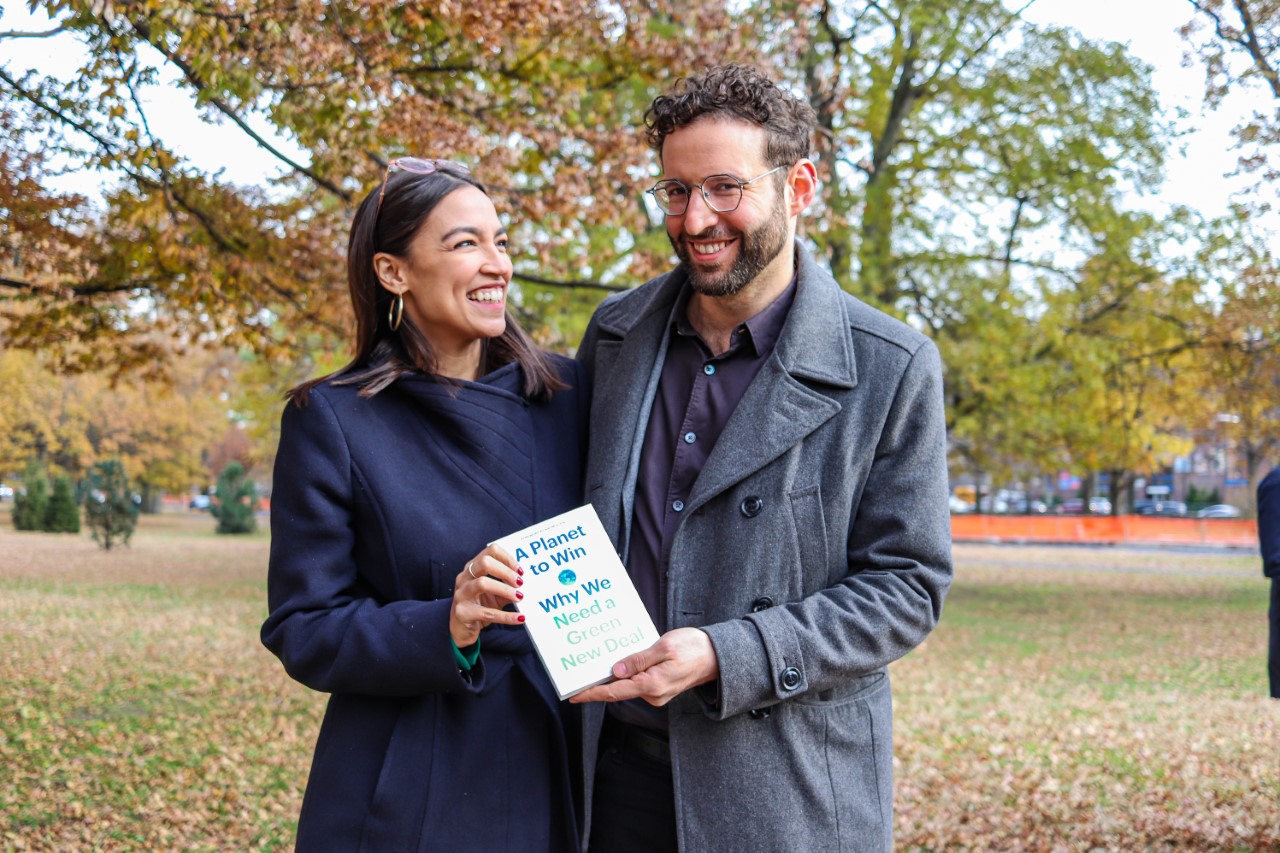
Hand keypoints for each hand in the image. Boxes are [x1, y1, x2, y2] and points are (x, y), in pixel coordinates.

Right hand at [449, 545, 524, 647]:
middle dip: (506, 571)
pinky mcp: (463, 613)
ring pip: (482, 583)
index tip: (520, 571)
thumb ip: (507, 587)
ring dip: (505, 589)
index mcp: (472, 568)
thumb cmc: (479, 606)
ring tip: (520, 597)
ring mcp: (461, 594)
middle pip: (484, 563)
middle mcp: (464, 578)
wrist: (461, 629)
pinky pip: (487, 613)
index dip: (507, 558)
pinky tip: (519, 618)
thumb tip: (526, 584)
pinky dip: (506, 616)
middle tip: (520, 582)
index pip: (490, 551)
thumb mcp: (495, 595)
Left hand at [569, 628, 717, 705]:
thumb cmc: (694, 648)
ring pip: (628, 685)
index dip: (592, 694)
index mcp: (652, 685)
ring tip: (600, 662)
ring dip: (615, 675)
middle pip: (618, 690)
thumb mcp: (664, 647)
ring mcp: (657, 694)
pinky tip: (622, 662)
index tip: (574, 696)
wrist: (718, 657)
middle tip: (581, 670)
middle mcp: (653, 694)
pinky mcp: (660, 688)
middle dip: (600, 682)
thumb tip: (616, 671)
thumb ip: (638, 660)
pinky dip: (628, 674)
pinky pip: (638, 682)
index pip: (614, 693)